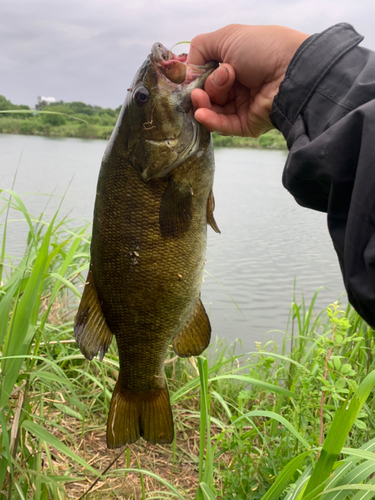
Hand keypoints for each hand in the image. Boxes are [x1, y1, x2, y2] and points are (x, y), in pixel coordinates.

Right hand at [187, 25, 308, 136]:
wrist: (291, 72)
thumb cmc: (263, 49)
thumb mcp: (227, 37)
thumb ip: (200, 47)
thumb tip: (187, 67)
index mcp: (234, 63)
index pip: (205, 74)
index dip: (196, 76)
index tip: (189, 76)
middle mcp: (237, 85)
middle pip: (207, 93)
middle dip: (204, 87)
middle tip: (218, 79)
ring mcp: (241, 106)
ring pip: (211, 110)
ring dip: (203, 103)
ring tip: (201, 97)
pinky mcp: (245, 124)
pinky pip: (222, 125)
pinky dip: (209, 119)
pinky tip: (201, 113)